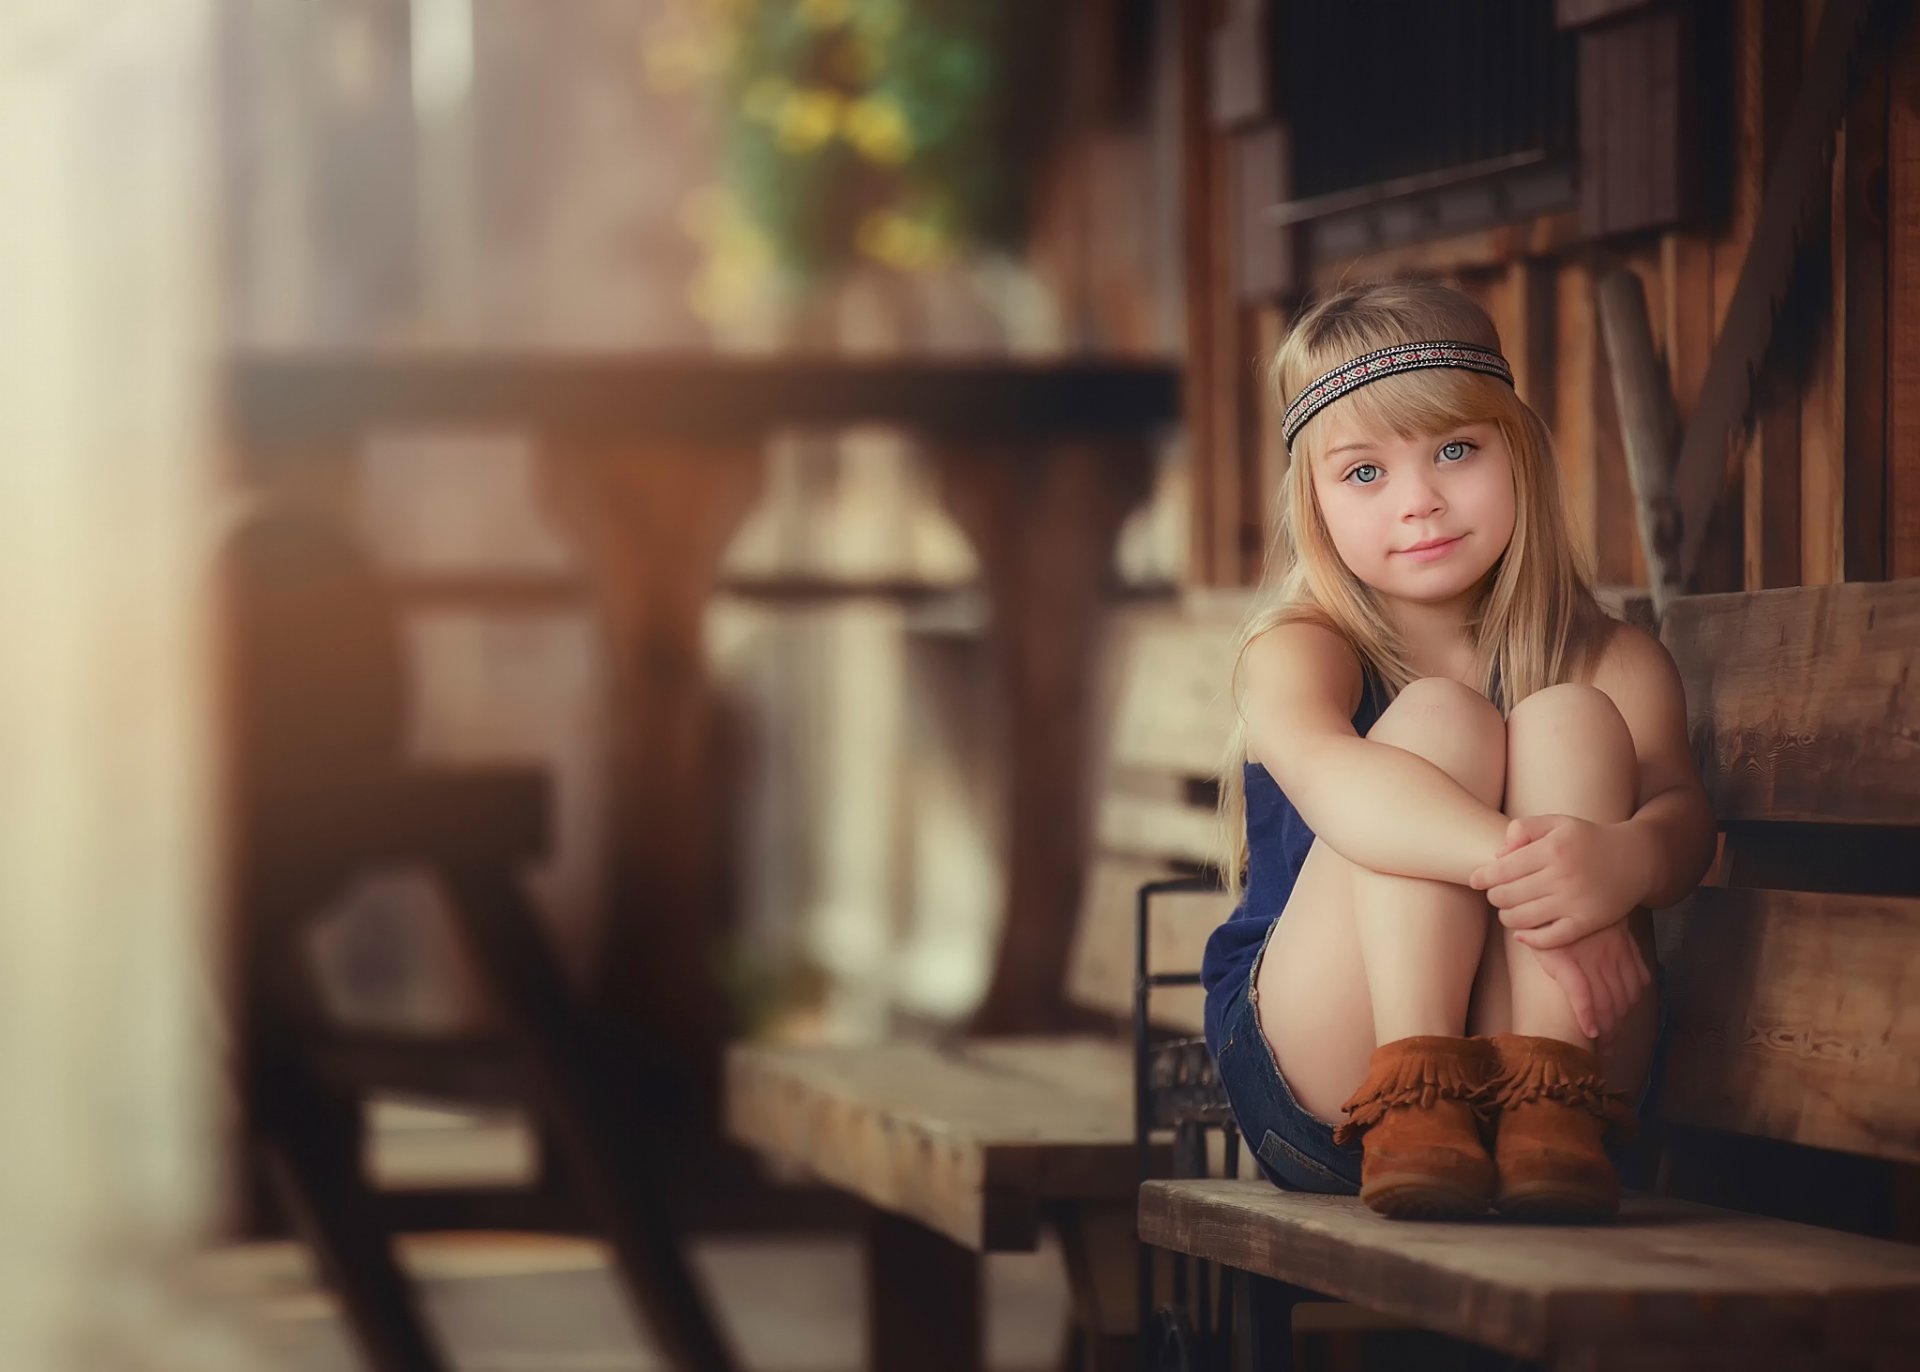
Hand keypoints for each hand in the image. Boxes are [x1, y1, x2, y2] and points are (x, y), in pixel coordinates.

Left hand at [1469, 814, 1644, 949]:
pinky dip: (1529, 939)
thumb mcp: (1557, 823)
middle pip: (1506, 896)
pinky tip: (1522, 933)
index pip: (1501, 870)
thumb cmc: (1587, 840)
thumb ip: (1523, 829)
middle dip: (1494, 897)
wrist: (1635, 859)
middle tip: (1496, 895)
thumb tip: (1497, 854)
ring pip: (1521, 919)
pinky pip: (1549, 939)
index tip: (1476, 880)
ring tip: (1508, 911)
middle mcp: (1563, 876)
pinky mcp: (1587, 922)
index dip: (1482, 877)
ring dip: (1506, 917)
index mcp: (1553, 849)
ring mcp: (1575, 902)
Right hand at [1523, 920, 1652, 1041]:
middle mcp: (1611, 959)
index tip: (1618, 1033)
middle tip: (1607, 1050)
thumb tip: (1643, 981)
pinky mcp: (1566, 961)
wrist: (1554, 889)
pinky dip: (1586, 1015)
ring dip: (1605, 1030)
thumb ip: (1628, 952)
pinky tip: (1588, 1031)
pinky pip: (1581, 994)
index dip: (1626, 1017)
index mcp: (1622, 951)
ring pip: (1605, 1004)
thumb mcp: (1610, 925)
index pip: (1632, 993)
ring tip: (1598, 1047)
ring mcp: (1590, 961)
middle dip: (1616, 1031)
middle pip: (1620, 1004)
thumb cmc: (1577, 909)